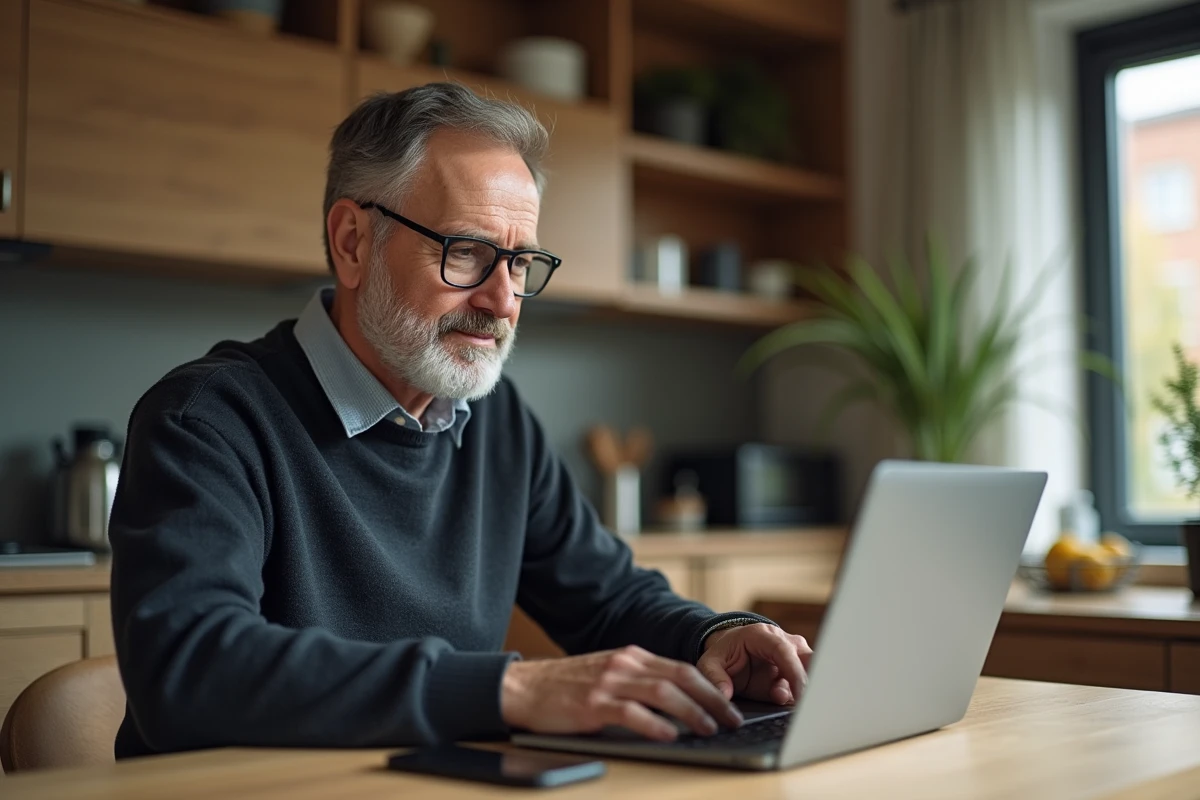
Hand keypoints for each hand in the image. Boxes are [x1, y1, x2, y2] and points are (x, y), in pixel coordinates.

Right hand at [501, 646, 743, 741]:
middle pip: (680, 677)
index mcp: (631, 657)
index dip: (711, 687)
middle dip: (712, 699)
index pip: (682, 668)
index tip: (730, 706)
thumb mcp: (607, 674)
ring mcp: (608, 682)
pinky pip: (630, 712)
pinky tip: (670, 735)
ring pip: (662, 692)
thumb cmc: (565, 687)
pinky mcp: (592, 704)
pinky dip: (654, 724)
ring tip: (710, 728)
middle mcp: (624, 664)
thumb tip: (678, 703)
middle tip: (733, 720)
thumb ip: (637, 681)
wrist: (523, 687)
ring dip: (692, 712)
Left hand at [697, 623, 812, 704]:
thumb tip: (724, 694)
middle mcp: (784, 643)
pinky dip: (806, 700)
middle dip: (810, 683)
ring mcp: (793, 657)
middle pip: (808, 660)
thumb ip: (715, 677)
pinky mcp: (796, 674)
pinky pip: (808, 687)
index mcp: (762, 635)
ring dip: (807, 694)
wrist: (731, 651)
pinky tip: (801, 714)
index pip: (784, 650)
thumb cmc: (723, 654)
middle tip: (805, 705)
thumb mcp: (710, 663)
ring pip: (814, 673)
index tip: (798, 695)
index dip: (794, 672)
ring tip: (797, 711)